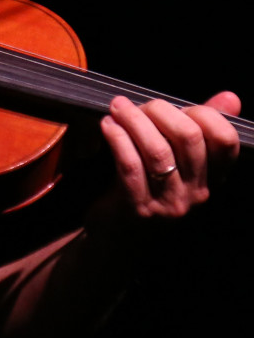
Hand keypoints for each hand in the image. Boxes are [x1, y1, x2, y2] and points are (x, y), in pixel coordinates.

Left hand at [100, 91, 240, 219]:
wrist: (121, 241)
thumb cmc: (149, 190)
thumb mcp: (178, 161)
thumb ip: (199, 128)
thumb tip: (230, 97)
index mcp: (211, 177)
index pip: (225, 140)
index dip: (203, 113)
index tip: (175, 104)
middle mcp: (196, 192)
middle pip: (188, 138)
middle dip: (159, 111)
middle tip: (132, 103)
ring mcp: (168, 202)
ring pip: (157, 151)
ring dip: (133, 121)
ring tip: (116, 109)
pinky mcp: (138, 209)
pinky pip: (130, 166)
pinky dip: (118, 139)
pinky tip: (107, 126)